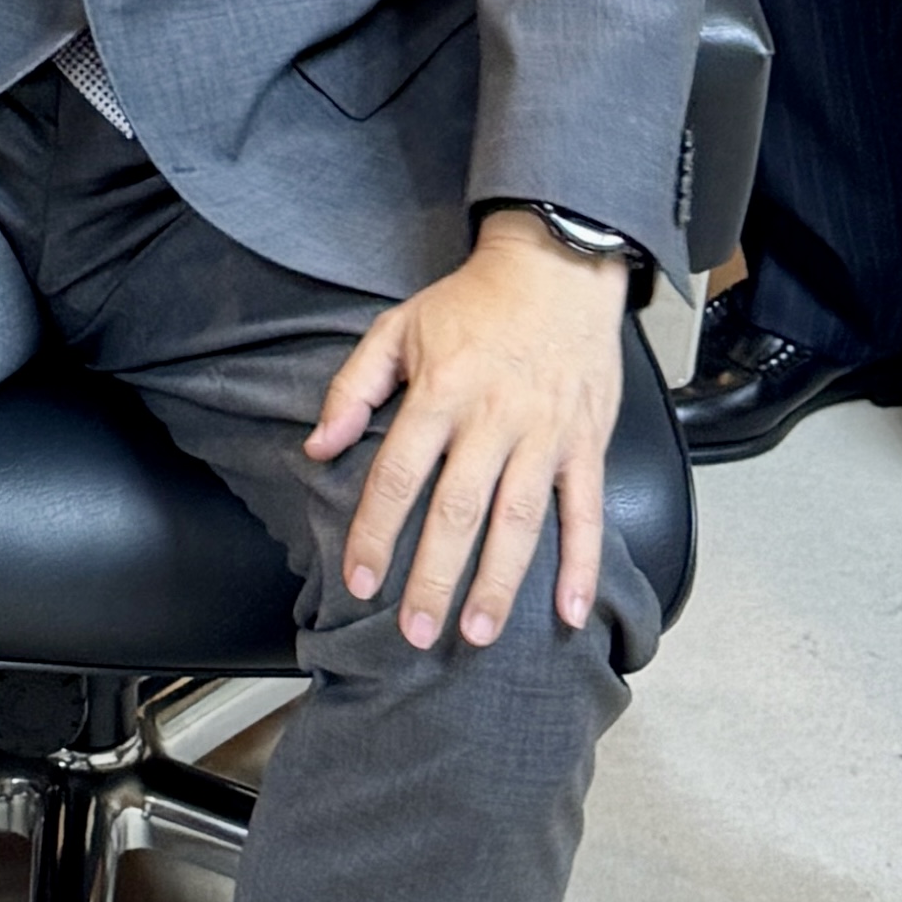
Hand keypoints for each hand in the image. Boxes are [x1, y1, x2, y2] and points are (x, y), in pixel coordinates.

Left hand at [306, 211, 627, 651]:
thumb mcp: (398, 326)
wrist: (556, 266)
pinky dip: (582, 564)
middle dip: (434, 576)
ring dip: (499, 583)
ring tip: (479, 635)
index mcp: (440, 391)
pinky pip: (585, 512)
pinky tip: (571, 613)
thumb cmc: (471, 303)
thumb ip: (353, 386)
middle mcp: (491, 418)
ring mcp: (543, 434)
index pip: (399, 473)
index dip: (376, 531)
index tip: (359, 581)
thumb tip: (316, 447)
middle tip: (415, 634)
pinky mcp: (585, 444)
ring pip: (519, 521)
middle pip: (457, 510)